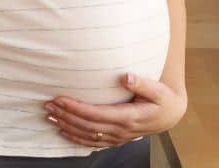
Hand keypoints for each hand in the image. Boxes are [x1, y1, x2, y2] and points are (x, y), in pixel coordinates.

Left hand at [43, 73, 187, 148]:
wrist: (170, 116)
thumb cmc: (163, 100)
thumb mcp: (158, 90)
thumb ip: (142, 84)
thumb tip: (125, 76)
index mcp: (129, 117)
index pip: (96, 114)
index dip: (77, 108)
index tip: (60, 99)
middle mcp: (121, 130)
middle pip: (87, 126)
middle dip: (66, 116)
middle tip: (48, 106)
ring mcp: (117, 137)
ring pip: (87, 136)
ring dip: (67, 127)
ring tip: (50, 118)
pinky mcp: (115, 139)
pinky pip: (93, 142)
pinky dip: (76, 138)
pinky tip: (63, 132)